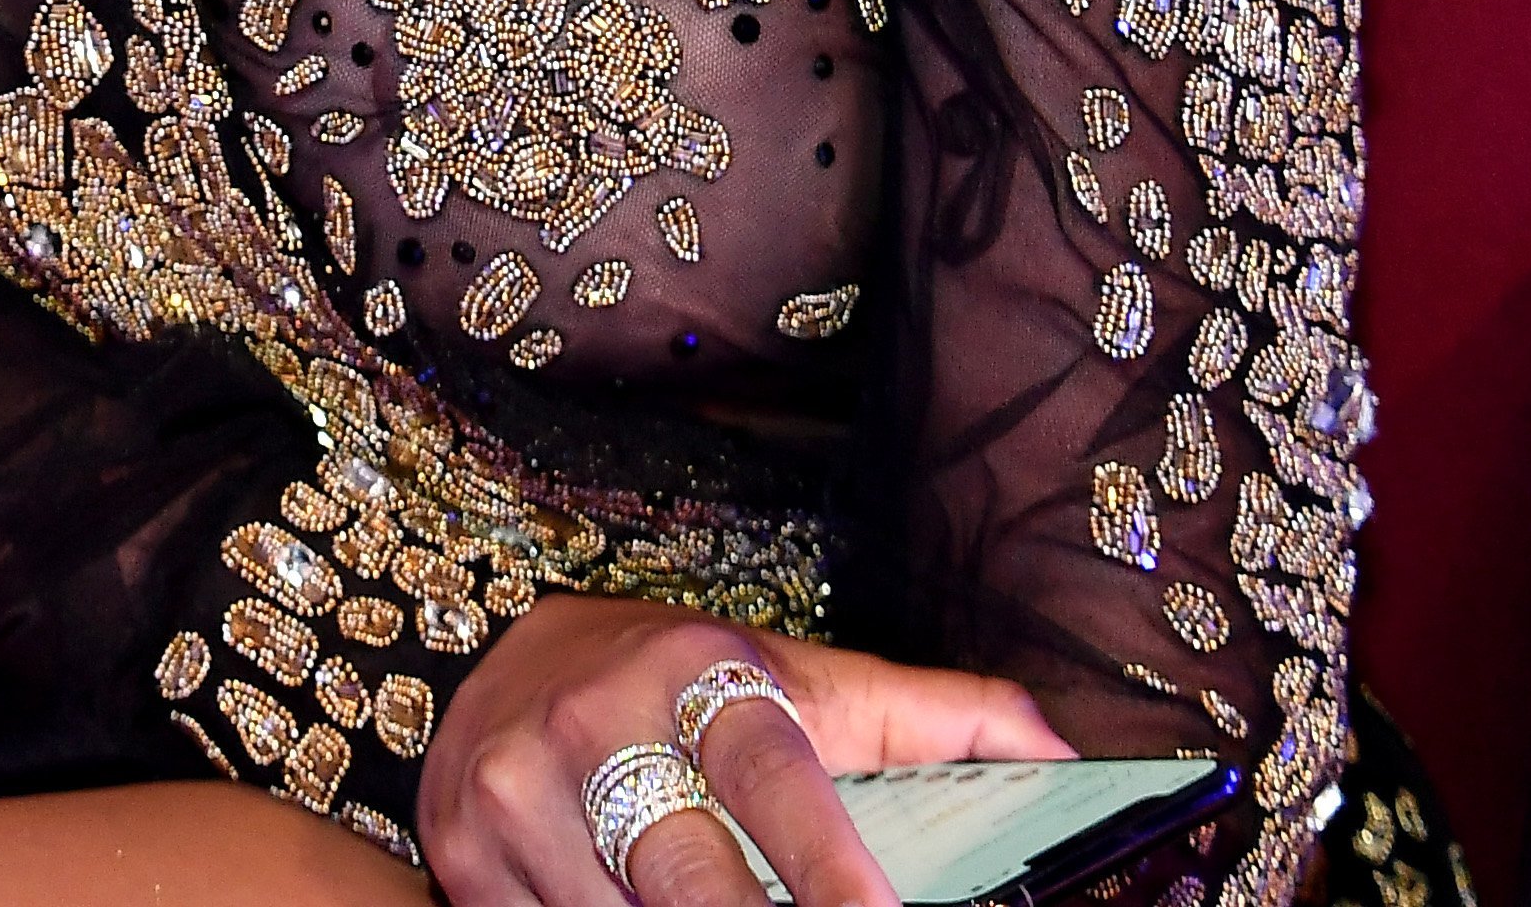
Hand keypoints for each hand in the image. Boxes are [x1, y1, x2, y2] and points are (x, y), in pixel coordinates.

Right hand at [418, 597, 1070, 906]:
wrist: (506, 654)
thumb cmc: (685, 682)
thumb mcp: (803, 679)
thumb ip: (933, 719)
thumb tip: (1067, 757)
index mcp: (696, 673)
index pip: (773, 779)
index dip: (827, 864)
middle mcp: (595, 724)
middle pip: (688, 877)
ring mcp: (516, 794)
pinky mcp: (462, 854)